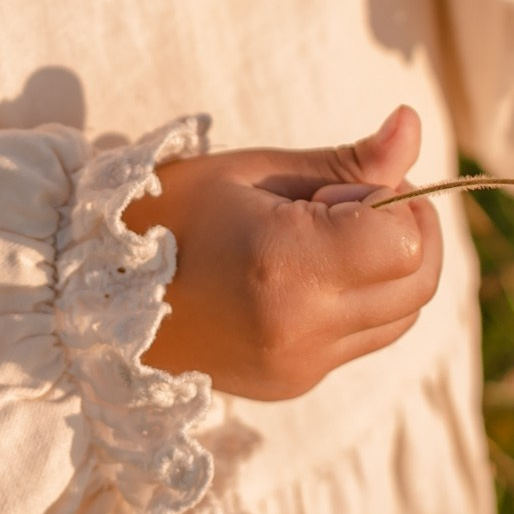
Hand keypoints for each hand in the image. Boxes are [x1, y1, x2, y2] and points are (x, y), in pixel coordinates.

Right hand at [125, 106, 442, 400]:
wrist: (96, 293)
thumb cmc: (169, 212)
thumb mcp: (254, 171)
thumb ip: (345, 162)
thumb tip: (414, 129)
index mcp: (286, 264)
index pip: (405, 241)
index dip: (397, 203)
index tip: (348, 186)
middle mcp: (301, 327)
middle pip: (418, 286)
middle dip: (409, 234)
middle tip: (352, 203)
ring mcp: (298, 366)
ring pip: (401, 318)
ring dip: (389, 272)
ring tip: (324, 240)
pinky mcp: (293, 384)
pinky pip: (362, 341)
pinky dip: (359, 303)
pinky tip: (304, 276)